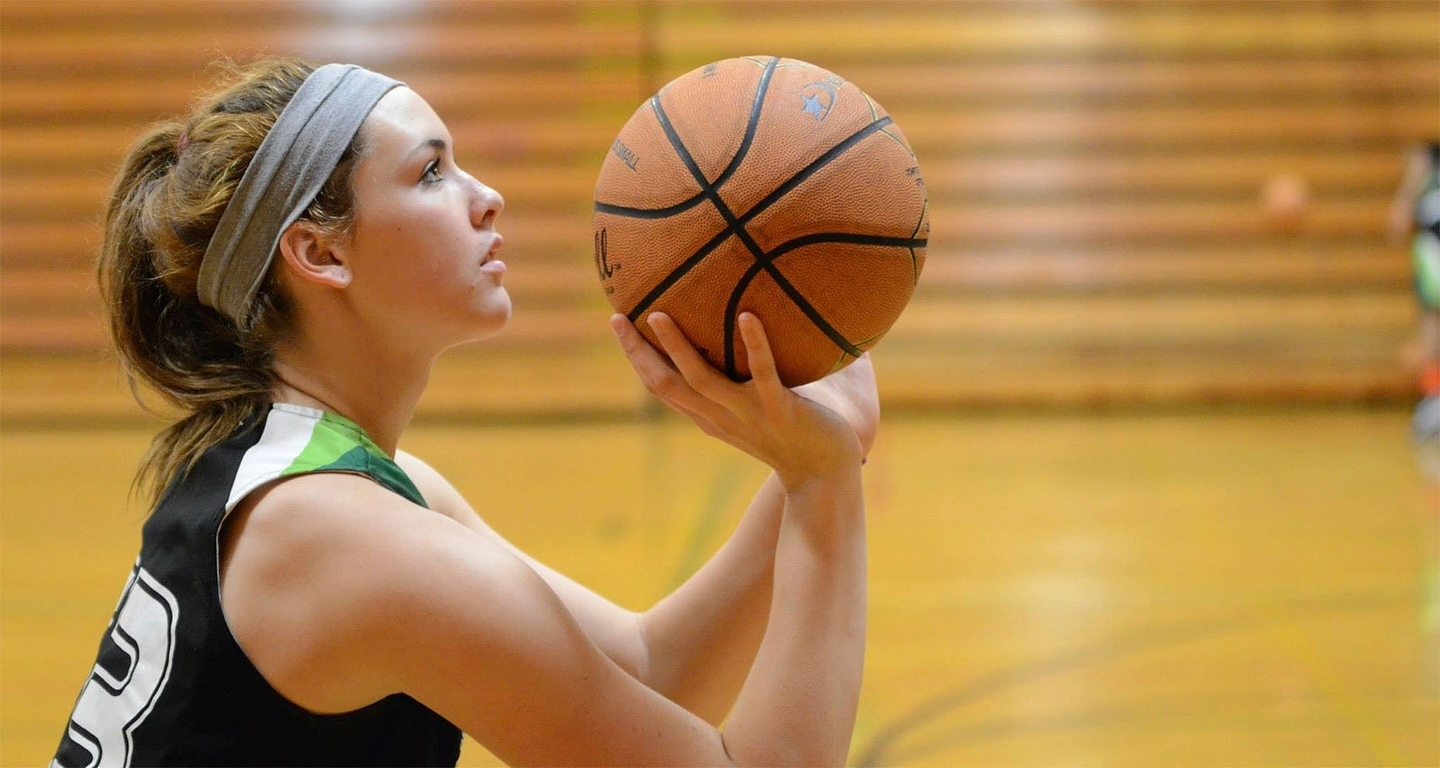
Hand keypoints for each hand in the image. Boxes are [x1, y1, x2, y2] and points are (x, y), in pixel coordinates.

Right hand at [611, 312, 862, 489]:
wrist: (826, 473)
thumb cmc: (794, 433)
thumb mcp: (754, 408)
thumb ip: (740, 377)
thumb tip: (741, 319)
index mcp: (710, 416)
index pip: (662, 386)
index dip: (636, 357)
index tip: (618, 323)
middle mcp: (720, 416)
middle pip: (665, 385)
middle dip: (637, 353)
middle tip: (618, 318)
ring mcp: (748, 414)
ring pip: (702, 381)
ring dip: (677, 348)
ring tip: (658, 315)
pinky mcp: (781, 411)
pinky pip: (764, 374)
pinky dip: (754, 345)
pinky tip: (747, 316)